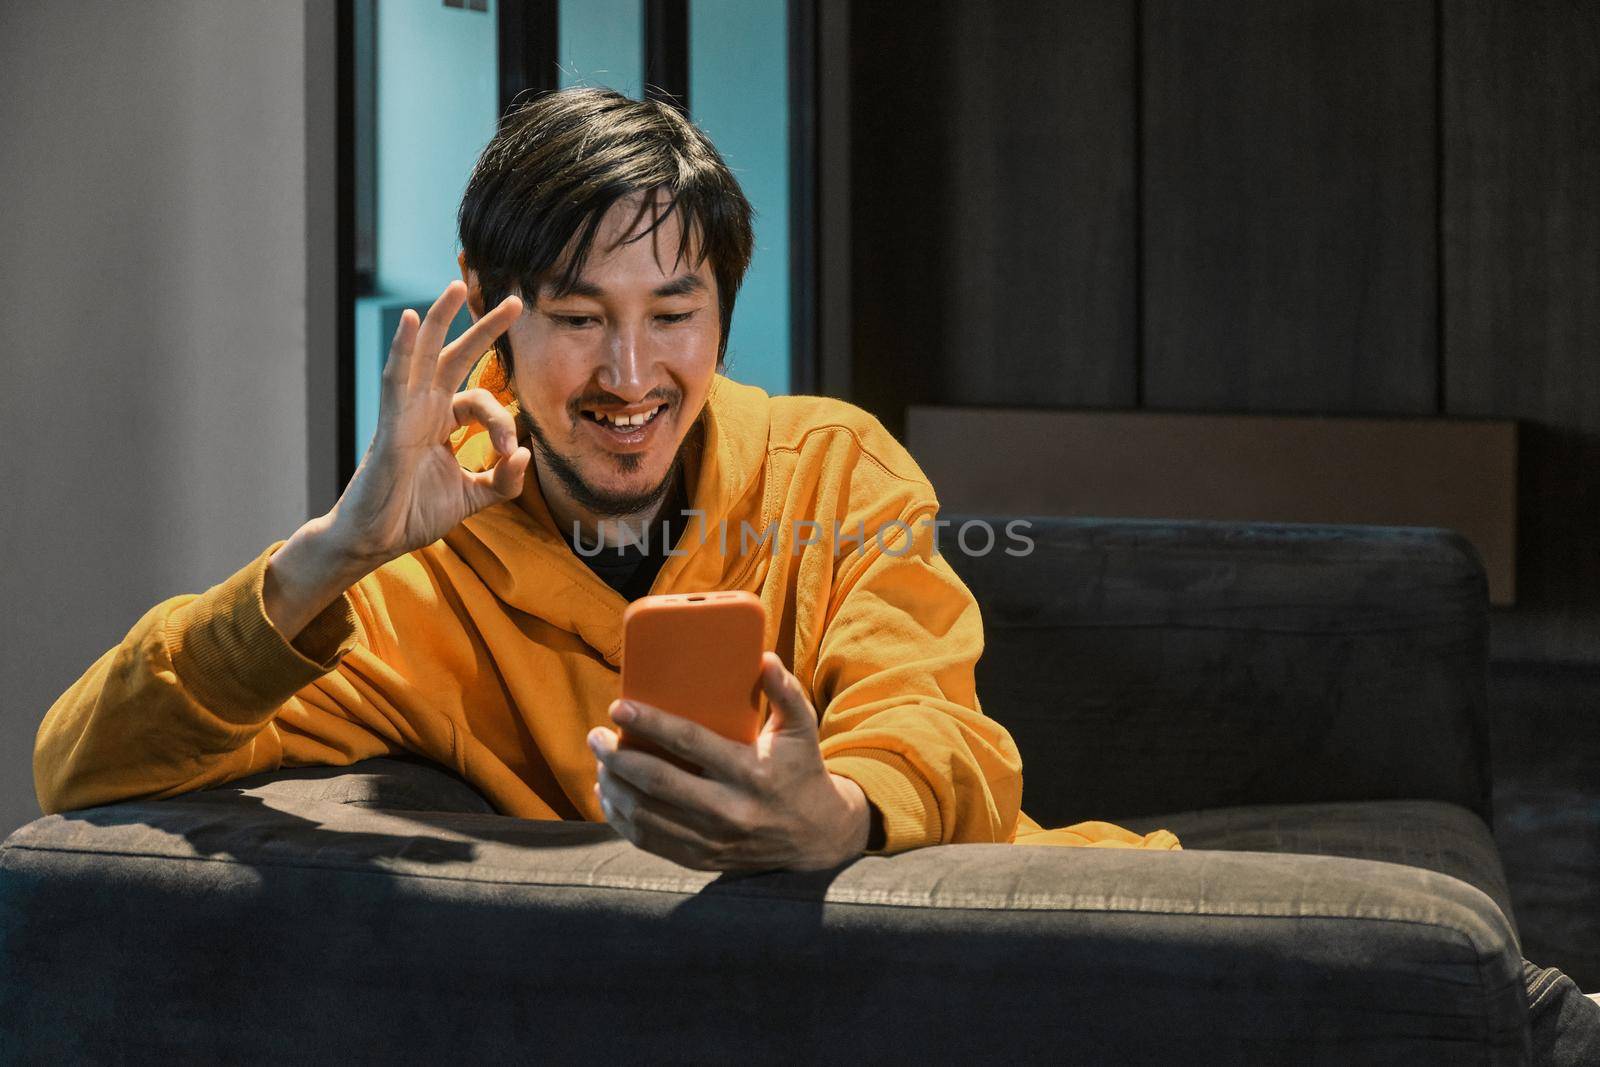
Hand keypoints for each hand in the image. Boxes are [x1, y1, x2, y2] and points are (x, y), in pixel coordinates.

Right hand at [326, 281, 528, 568]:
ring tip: (458, 286)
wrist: (374, 541)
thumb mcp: (473, 498)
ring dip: (440, 319)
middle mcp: (423, 410)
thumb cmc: (413, 515)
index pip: (482, 402)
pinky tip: (411, 319)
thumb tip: (526, 453)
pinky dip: (404, 349)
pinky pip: (396, 379)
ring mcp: (403, 413)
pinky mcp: (389, 425)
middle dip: (484, 329)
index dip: (503, 422)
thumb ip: (503, 480)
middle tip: (516, 301)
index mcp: (441, 423)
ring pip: (424, 355)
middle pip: (455, 357)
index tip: (510, 454)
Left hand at [587, 652, 872, 871]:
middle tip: (597, 736)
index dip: (651, 725)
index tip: (619, 708)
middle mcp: (730, 810)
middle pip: (658, 782)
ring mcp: (712, 840)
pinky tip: (608, 794)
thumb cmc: (801, 771)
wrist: (816, 838)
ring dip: (613, 787)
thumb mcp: (802, 729)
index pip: (691, 744)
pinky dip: (620, 818)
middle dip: (618, 757)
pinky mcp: (700, 859)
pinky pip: (649, 841)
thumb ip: (785, 691)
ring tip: (599, 760)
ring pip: (646, 815)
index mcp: (751, 772)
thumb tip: (763, 658)